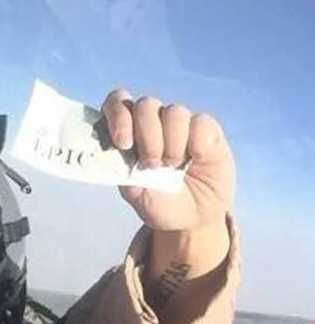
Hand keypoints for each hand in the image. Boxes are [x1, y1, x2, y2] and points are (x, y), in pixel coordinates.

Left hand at [101, 90, 234, 231]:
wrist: (192, 219)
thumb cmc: (159, 203)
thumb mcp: (136, 193)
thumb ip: (124, 170)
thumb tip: (117, 150)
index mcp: (128, 134)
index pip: (116, 104)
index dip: (117, 115)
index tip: (123, 143)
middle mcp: (153, 123)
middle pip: (145, 105)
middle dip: (147, 135)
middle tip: (151, 164)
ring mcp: (180, 124)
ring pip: (173, 112)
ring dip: (171, 142)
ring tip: (172, 165)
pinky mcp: (206, 130)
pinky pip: (200, 122)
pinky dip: (196, 143)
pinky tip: (195, 158)